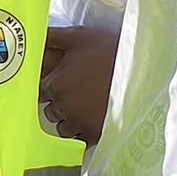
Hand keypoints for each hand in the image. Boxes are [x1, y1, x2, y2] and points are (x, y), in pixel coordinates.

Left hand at [39, 25, 118, 142]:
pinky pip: (80, 140)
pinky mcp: (95, 136)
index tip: (63, 83)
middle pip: (51, 111)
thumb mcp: (79, 37)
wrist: (142, 72)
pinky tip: (95, 118)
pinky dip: (84, 132)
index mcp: (55, 85)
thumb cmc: (109, 53)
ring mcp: (78, 124)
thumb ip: (51, 37)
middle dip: (60, 104)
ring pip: (64, 128)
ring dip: (71, 120)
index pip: (41, 92)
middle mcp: (62, 108)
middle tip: (79, 92)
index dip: (52, 87)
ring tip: (88, 106)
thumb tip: (34, 35)